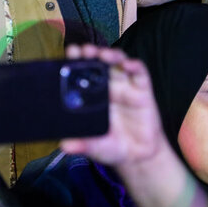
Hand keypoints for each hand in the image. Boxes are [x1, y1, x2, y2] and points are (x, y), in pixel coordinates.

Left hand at [60, 45, 165, 168]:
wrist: (138, 157)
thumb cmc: (112, 147)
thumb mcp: (94, 147)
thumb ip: (82, 145)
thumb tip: (64, 146)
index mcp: (92, 96)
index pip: (82, 73)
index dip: (74, 62)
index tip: (67, 55)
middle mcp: (108, 86)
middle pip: (98, 63)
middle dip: (89, 54)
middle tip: (80, 50)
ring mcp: (126, 86)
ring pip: (118, 62)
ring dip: (110, 55)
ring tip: (101, 54)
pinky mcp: (143, 90)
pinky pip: (140, 73)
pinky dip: (134, 66)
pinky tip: (128, 64)